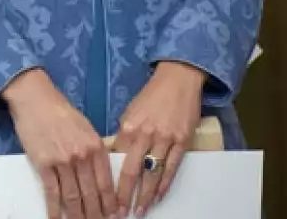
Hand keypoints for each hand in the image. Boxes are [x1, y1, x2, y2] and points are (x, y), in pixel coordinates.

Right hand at [2, 69, 118, 218]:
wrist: (34, 98)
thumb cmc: (60, 110)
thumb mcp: (86, 127)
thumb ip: (95, 150)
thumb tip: (100, 174)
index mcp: (96, 147)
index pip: (106, 184)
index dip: (111, 204)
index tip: (115, 216)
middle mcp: (82, 156)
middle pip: (91, 194)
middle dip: (96, 214)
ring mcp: (62, 161)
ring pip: (73, 196)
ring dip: (78, 215)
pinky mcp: (43, 163)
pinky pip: (52, 191)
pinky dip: (54, 209)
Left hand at [114, 61, 204, 215]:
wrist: (177, 80)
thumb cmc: (151, 96)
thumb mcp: (130, 112)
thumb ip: (124, 133)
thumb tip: (115, 155)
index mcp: (128, 126)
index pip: (116, 158)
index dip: (110, 177)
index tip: (105, 193)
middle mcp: (145, 134)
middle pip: (132, 170)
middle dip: (125, 194)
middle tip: (119, 211)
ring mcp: (165, 139)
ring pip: (152, 174)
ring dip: (145, 195)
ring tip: (139, 210)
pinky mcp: (182, 142)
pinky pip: (172, 169)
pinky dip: (164, 185)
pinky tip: (158, 196)